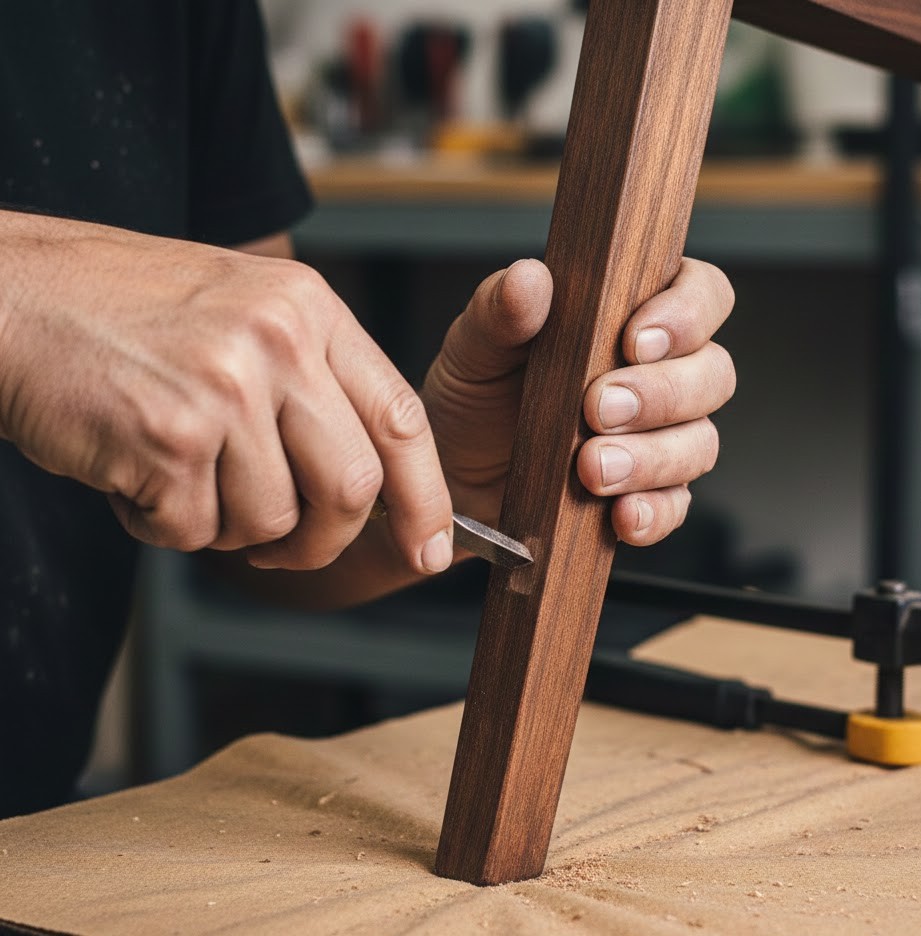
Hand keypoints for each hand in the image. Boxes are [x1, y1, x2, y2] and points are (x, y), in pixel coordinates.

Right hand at [0, 212, 452, 572]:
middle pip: (352, 489)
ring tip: (176, 474)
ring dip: (222, 526)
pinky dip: (161, 524)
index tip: (429, 549)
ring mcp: (225, 387)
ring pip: (270, 521)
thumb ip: (314, 386)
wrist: (10, 297)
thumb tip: (374, 488)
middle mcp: (279, 342)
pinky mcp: (168, 436)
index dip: (426, 498)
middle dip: (321, 542)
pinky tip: (131, 472)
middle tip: (279, 546)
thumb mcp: (246, 314)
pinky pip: (193, 531)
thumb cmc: (128, 314)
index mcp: (310, 310)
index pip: (403, 419)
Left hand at [421, 256, 734, 545]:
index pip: (701, 294)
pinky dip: (652, 513)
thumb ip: (500, 312)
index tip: (635, 340)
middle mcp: (659, 375)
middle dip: (662, 394)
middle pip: (712, 374)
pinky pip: (675, 507)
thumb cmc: (475, 399)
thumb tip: (528, 280)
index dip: (687, 313)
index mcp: (632, 316)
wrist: (450, 479)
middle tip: (599, 409)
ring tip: (592, 468)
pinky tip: (619, 514)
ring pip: (699, 443)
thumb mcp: (474, 348)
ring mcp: (660, 438)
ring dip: (652, 458)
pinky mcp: (647, 495)